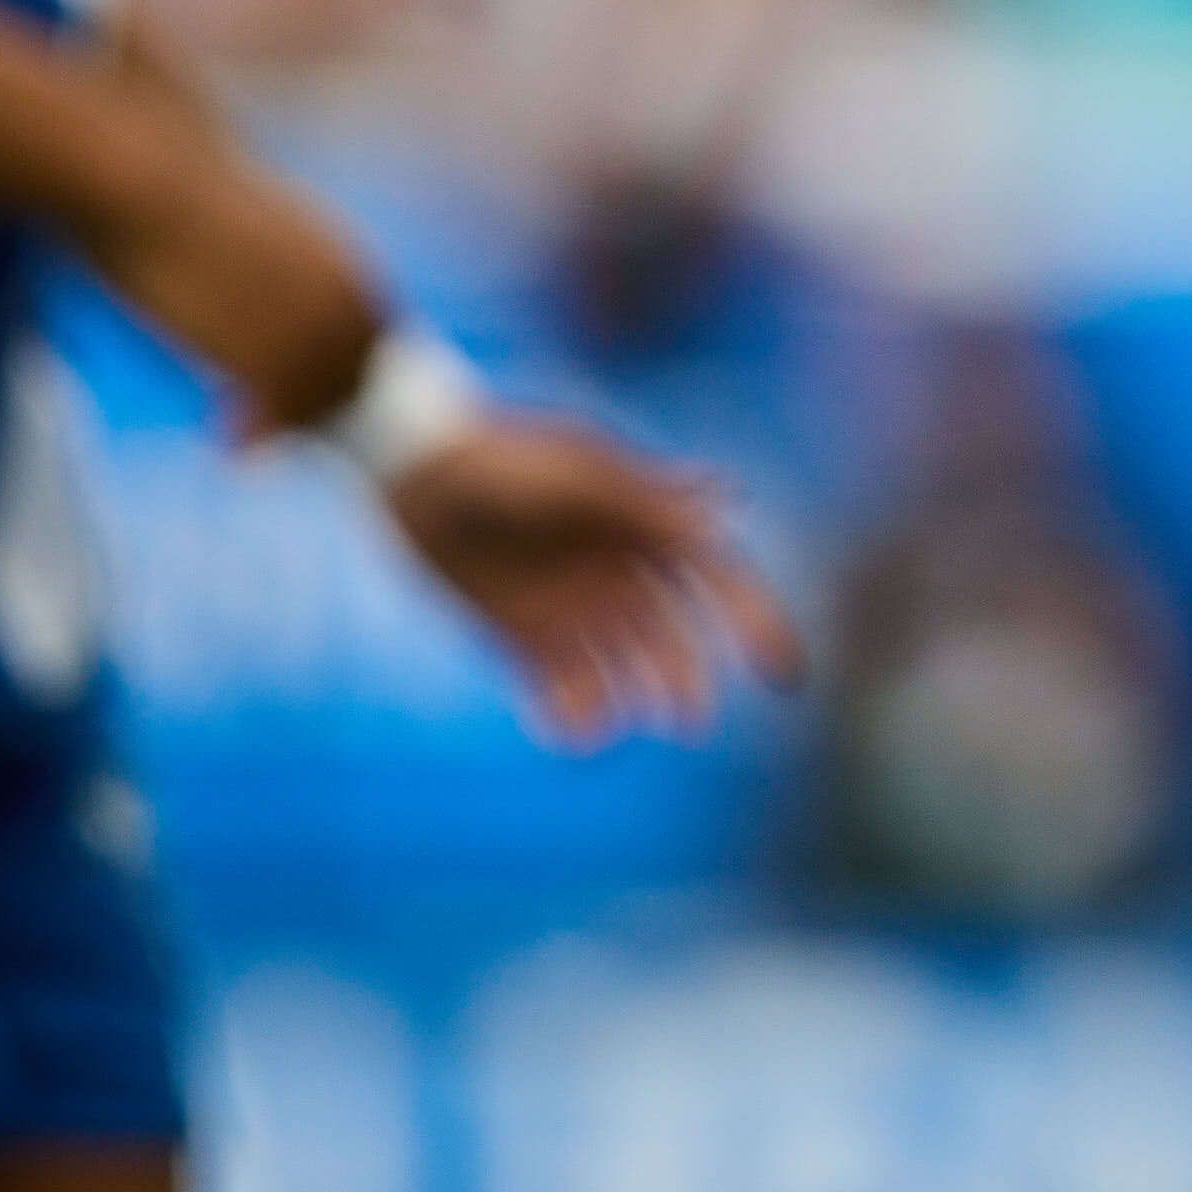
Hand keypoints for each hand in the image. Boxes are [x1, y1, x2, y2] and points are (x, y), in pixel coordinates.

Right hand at [73, 34, 389, 439]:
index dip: (339, 366)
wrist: (127, 168)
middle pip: (356, 371)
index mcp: (332, 246)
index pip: (370, 326)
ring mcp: (307, 314)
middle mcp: (337, 280)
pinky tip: (224, 444)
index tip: (300, 392)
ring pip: (323, 399)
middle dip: (320, 406)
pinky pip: (281, 414)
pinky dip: (258, 438)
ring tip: (243, 441)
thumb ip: (240, 218)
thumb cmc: (152, 160)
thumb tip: (200, 95)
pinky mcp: (266, 345)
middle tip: (269, 434)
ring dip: (287, 427)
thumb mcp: (217, 186)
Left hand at [382, 415, 807, 744]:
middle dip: (686, 680)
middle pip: (671, 637)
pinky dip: (569, 715)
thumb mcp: (583, 471)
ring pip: (617, 668)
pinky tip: (569, 734)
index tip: (783, 677)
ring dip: (628, 700)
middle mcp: (614, 567)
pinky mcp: (516, 629)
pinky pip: (556, 684)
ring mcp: (566, 601)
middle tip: (687, 725)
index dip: (758, 624)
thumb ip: (652, 497)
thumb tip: (733, 504)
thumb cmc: (504, 456)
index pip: (720, 580)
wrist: (408, 464)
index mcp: (644, 524)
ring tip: (612, 728)